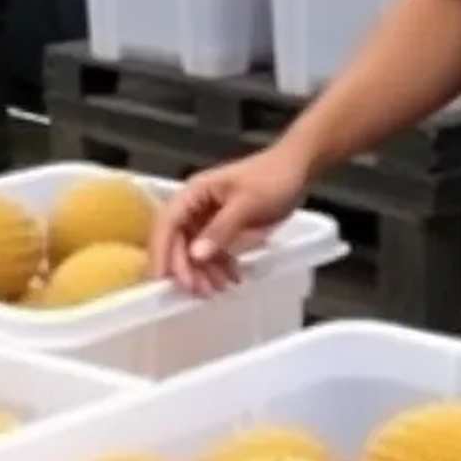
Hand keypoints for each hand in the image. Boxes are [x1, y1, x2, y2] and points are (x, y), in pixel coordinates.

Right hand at [151, 147, 309, 296]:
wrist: (298, 169)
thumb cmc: (273, 178)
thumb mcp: (247, 204)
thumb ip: (220, 229)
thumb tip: (195, 255)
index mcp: (194, 192)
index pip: (167, 223)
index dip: (161, 252)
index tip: (163, 280)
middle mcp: (195, 205)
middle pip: (178, 240)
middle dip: (186, 267)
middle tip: (199, 291)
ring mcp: (208, 217)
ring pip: (195, 250)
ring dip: (203, 271)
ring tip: (218, 289)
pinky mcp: (223, 227)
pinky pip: (213, 251)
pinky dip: (219, 266)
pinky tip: (232, 279)